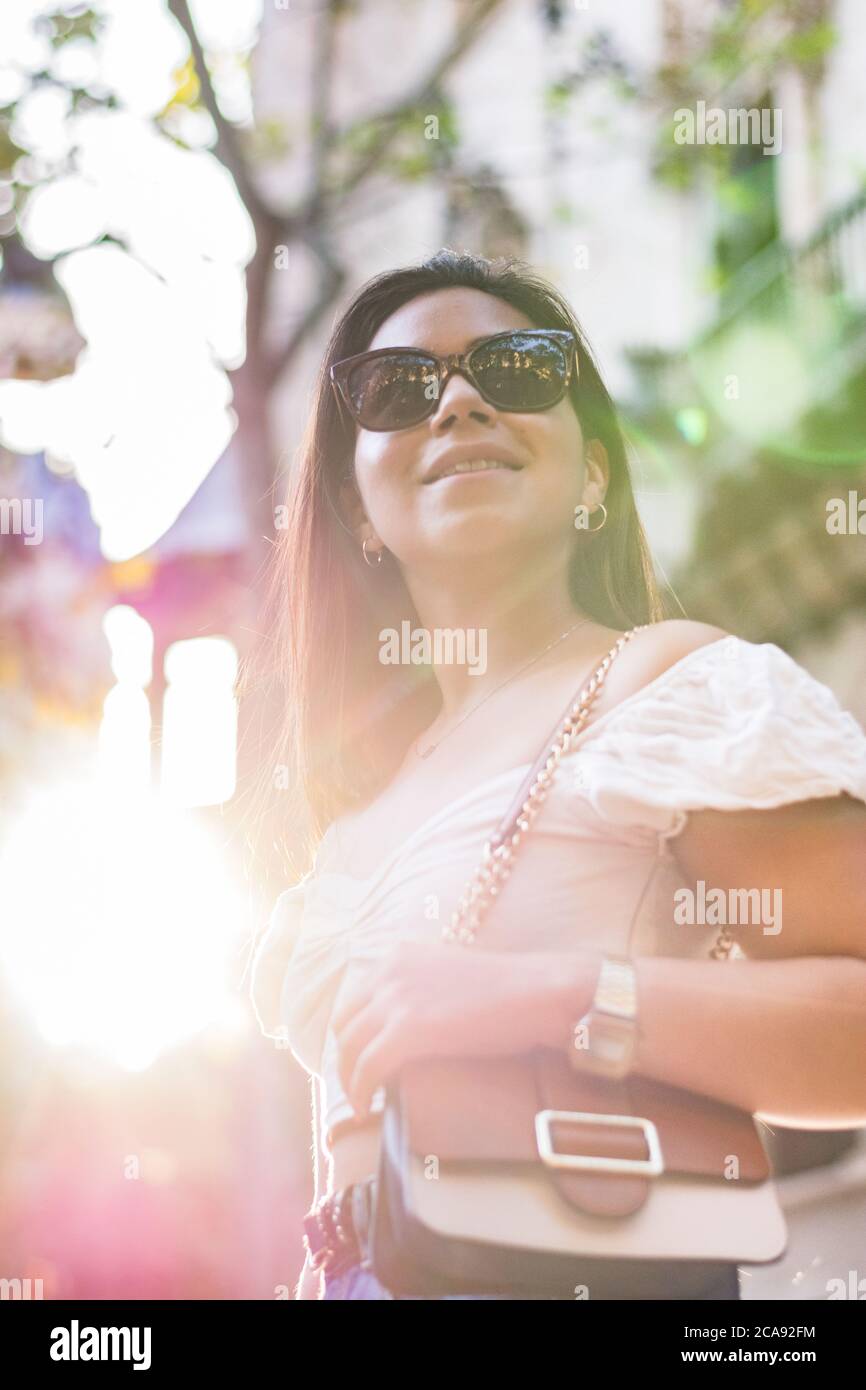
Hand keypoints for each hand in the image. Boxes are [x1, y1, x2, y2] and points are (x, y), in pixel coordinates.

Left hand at [330, 940, 601, 1116]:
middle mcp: (390, 970)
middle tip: (356, 1087)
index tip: (355, 1061)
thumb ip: (422, 990)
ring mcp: (398, 997)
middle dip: (344, 1059)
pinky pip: (368, 1066)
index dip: (350, 1036)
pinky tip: (367, 1108)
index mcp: (399, 955)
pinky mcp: (410, 1027)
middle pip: (344, 1023)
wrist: (540, 992)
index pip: (355, 999)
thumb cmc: (510, 993)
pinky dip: (361, 1091)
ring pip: (349, 1048)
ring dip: (349, 1081)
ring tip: (361, 1105)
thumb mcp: (451, 977)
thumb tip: (406, 1029)